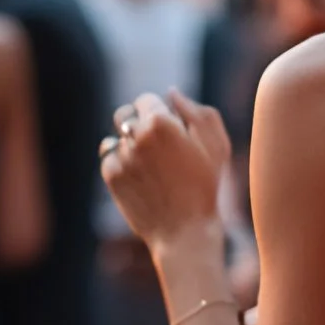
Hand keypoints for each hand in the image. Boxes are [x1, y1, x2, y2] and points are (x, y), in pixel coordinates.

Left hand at [100, 90, 232, 254]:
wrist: (185, 231)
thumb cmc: (206, 185)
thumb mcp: (216, 143)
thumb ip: (197, 110)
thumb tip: (171, 93)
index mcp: (160, 121)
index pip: (146, 100)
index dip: (159, 113)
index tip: (170, 130)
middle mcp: (135, 135)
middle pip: (124, 114)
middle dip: (137, 124)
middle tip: (155, 146)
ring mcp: (120, 155)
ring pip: (115, 138)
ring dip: (128, 146)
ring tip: (149, 166)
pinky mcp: (110, 175)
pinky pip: (109, 158)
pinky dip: (121, 164)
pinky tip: (141, 179)